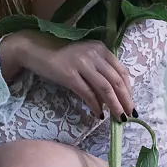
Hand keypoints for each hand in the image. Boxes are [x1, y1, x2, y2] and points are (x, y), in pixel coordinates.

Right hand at [4, 31, 135, 120]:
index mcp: (101, 49)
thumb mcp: (85, 58)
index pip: (121, 71)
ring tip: (118, 118)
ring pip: (105, 88)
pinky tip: (98, 114)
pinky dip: (95, 105)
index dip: (129, 90)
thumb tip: (112, 97)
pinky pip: (87, 93)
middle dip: (125, 100)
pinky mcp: (68, 74)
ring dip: (114, 105)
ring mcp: (81, 63)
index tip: (131, 104)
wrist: (35, 49)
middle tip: (129, 115)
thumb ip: (99, 71)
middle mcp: (94, 54)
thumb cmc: (62, 56)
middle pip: (116, 81)